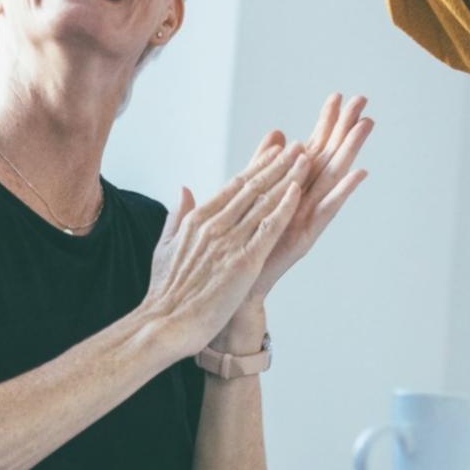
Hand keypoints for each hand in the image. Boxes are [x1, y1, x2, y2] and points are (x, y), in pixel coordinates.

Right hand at [138, 142, 311, 358]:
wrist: (165, 323)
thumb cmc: (165, 292)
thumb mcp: (166, 245)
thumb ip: (178, 215)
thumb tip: (185, 189)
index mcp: (197, 219)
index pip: (234, 185)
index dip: (257, 166)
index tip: (274, 151)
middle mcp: (215, 224)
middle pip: (253, 187)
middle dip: (278, 164)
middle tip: (297, 146)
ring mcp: (230, 241)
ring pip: (264, 202)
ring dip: (287, 178)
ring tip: (305, 159)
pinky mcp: (243, 261)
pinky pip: (268, 228)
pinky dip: (284, 207)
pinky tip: (297, 191)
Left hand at [240, 93, 373, 312]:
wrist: (235, 288)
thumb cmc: (244, 246)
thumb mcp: (254, 194)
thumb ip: (265, 164)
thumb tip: (277, 133)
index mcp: (292, 188)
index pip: (312, 148)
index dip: (325, 123)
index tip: (338, 96)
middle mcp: (305, 199)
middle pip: (330, 156)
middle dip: (345, 128)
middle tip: (362, 99)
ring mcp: (308, 216)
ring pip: (334, 177)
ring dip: (351, 150)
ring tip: (366, 124)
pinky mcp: (307, 235)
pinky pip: (328, 209)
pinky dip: (344, 191)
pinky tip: (360, 172)